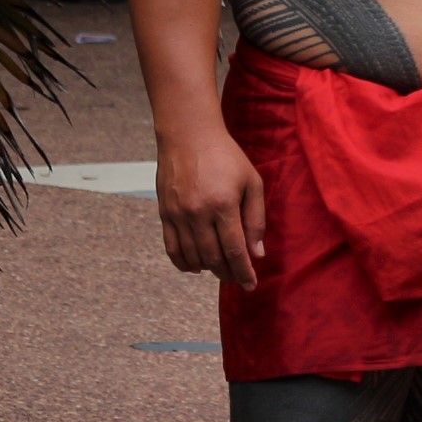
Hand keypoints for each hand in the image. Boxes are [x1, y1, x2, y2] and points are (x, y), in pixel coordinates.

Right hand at [157, 128, 265, 287]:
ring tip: (221, 271)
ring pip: (192, 256)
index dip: (243, 271)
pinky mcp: (164, 213)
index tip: (251, 285)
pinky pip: (172, 248)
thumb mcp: (252, 183)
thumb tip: (257, 253)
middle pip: (212, 257)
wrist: (188, 136)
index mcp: (223, 205)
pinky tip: (196, 266)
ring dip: (208, 269)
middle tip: (239, 279)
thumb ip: (256, 219)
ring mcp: (177, 215)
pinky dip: (184, 262)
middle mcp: (197, 213)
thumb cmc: (227, 157)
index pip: (234, 249)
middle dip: (228, 273)